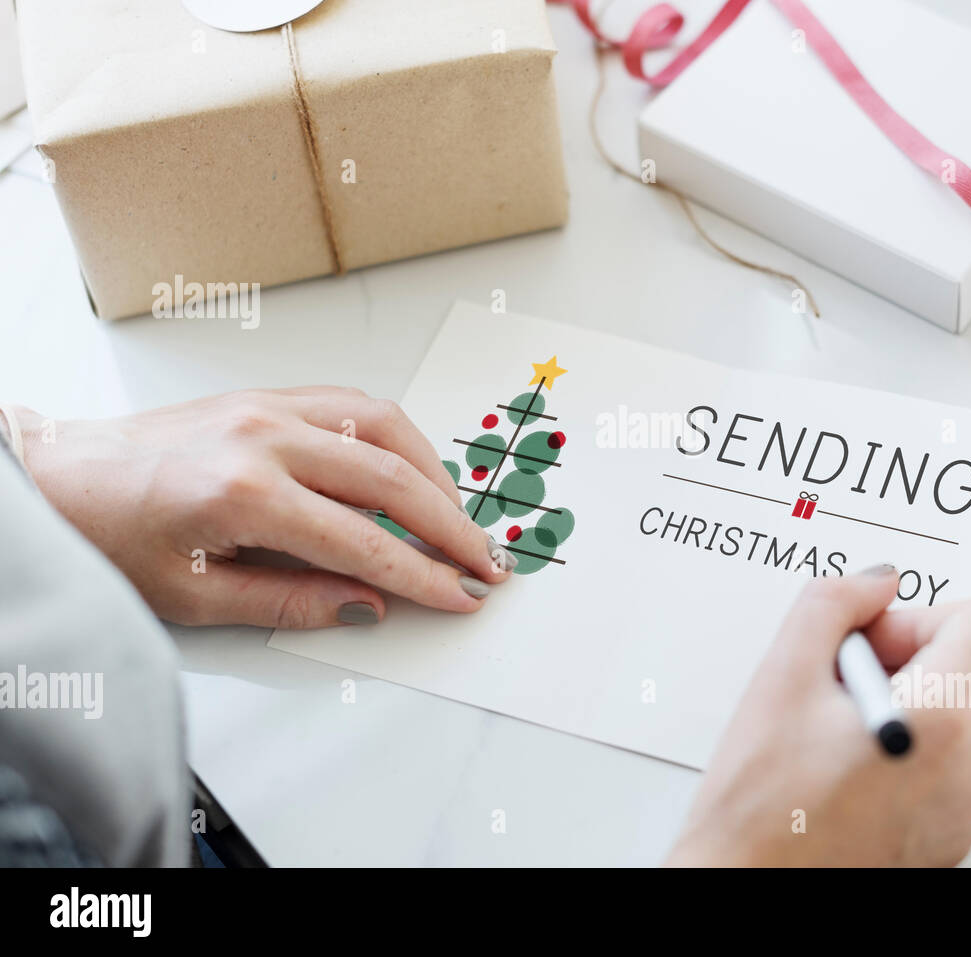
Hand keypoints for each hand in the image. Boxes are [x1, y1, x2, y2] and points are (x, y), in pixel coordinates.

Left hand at [15, 387, 516, 627]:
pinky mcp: (268, 394)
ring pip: (384, 428)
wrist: (59, 475)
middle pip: (391, 478)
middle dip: (450, 525)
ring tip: (458, 518)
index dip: (422, 574)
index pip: (363, 541)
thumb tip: (366, 603)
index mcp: (244, 493)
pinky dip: (398, 437)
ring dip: (434, 473)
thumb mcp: (193, 596)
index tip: (461, 595)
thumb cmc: (110, 535)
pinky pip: (354, 405)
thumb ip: (289, 601)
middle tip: (485, 561)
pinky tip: (412, 468)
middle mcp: (265, 438)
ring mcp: (269, 406)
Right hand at [667, 566, 970, 866]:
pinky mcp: (951, 836)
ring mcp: (966, 810)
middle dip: (899, 663)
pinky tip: (844, 771)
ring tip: (830, 739)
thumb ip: (832, 603)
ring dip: (898, 708)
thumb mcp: (780, 678)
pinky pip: (944, 766)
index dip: (921, 615)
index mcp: (940, 723)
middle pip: (964, 669)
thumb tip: (874, 584)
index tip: (873, 639)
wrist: (747, 891)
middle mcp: (970, 771)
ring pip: (951, 718)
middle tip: (831, 691)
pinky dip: (903, 753)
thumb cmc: (759, 811)